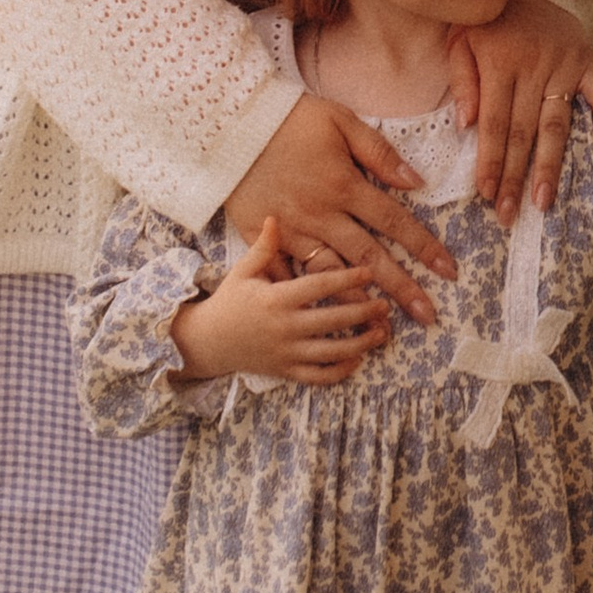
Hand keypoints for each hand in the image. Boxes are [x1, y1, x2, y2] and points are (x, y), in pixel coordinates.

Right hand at [173, 217, 392, 388]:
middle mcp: (284, 327)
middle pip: (332, 320)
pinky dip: (340, 371)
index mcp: (275, 299)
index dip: (347, 278)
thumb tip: (275, 216)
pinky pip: (318, 377)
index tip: (369, 271)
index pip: (318, 286)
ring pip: (331, 352)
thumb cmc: (230, 300)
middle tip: (385, 304)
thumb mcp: (243, 271)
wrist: (207, 341)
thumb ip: (263, 247)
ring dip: (361, 344)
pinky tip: (357, 359)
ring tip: (382, 333)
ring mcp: (286, 353)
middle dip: (362, 313)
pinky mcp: (286, 372)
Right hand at [223, 91, 455, 326]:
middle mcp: (320, 215)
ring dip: (358, 303)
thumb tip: (416, 181)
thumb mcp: (340, 121)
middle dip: (401, 288)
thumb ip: (379, 153)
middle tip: (428, 315)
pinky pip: (287, 276)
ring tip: (381, 329)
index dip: (424, 247)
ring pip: (330, 275)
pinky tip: (321, 320)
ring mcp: (290, 232)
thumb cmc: (291, 120)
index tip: (449, 270)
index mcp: (343, 186)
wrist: (232, 126)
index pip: (395, 222)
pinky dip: (305, 299)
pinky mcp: (263, 240)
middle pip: (369, 258)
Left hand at [445, 0, 592, 217]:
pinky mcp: (589, 60)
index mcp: (500, 62)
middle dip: (516, 176)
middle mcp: (534, 66)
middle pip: (523, 131)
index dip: (490, 160)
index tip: (487, 195)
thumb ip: (462, 79)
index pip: (493, 122)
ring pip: (556, 123)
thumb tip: (465, 124)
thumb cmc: (489, 20)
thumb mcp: (461, 39)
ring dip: (550, 165)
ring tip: (544, 201)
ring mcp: (565, 64)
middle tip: (510, 214)